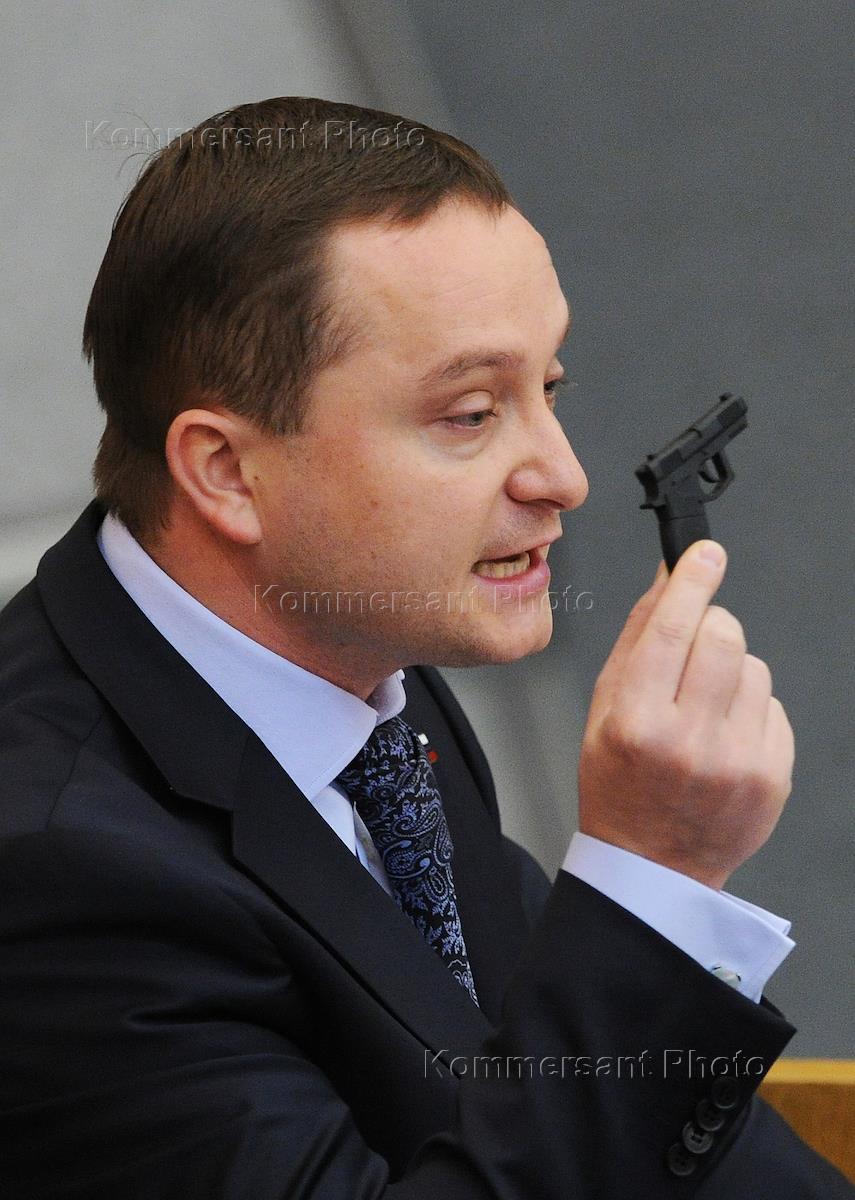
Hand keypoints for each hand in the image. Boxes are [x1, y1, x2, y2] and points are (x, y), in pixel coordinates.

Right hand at [578, 541, 793, 888]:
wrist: (653, 865)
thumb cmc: (619, 785)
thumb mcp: (602, 710)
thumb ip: (636, 639)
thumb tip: (667, 579)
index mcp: (635, 723)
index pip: (672, 630)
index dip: (692, 580)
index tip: (706, 552)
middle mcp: (687, 742)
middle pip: (723, 636)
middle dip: (712, 624)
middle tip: (695, 647)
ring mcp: (736, 762)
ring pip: (754, 667)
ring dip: (731, 671)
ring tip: (704, 710)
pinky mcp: (772, 776)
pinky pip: (774, 706)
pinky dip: (751, 709)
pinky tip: (724, 738)